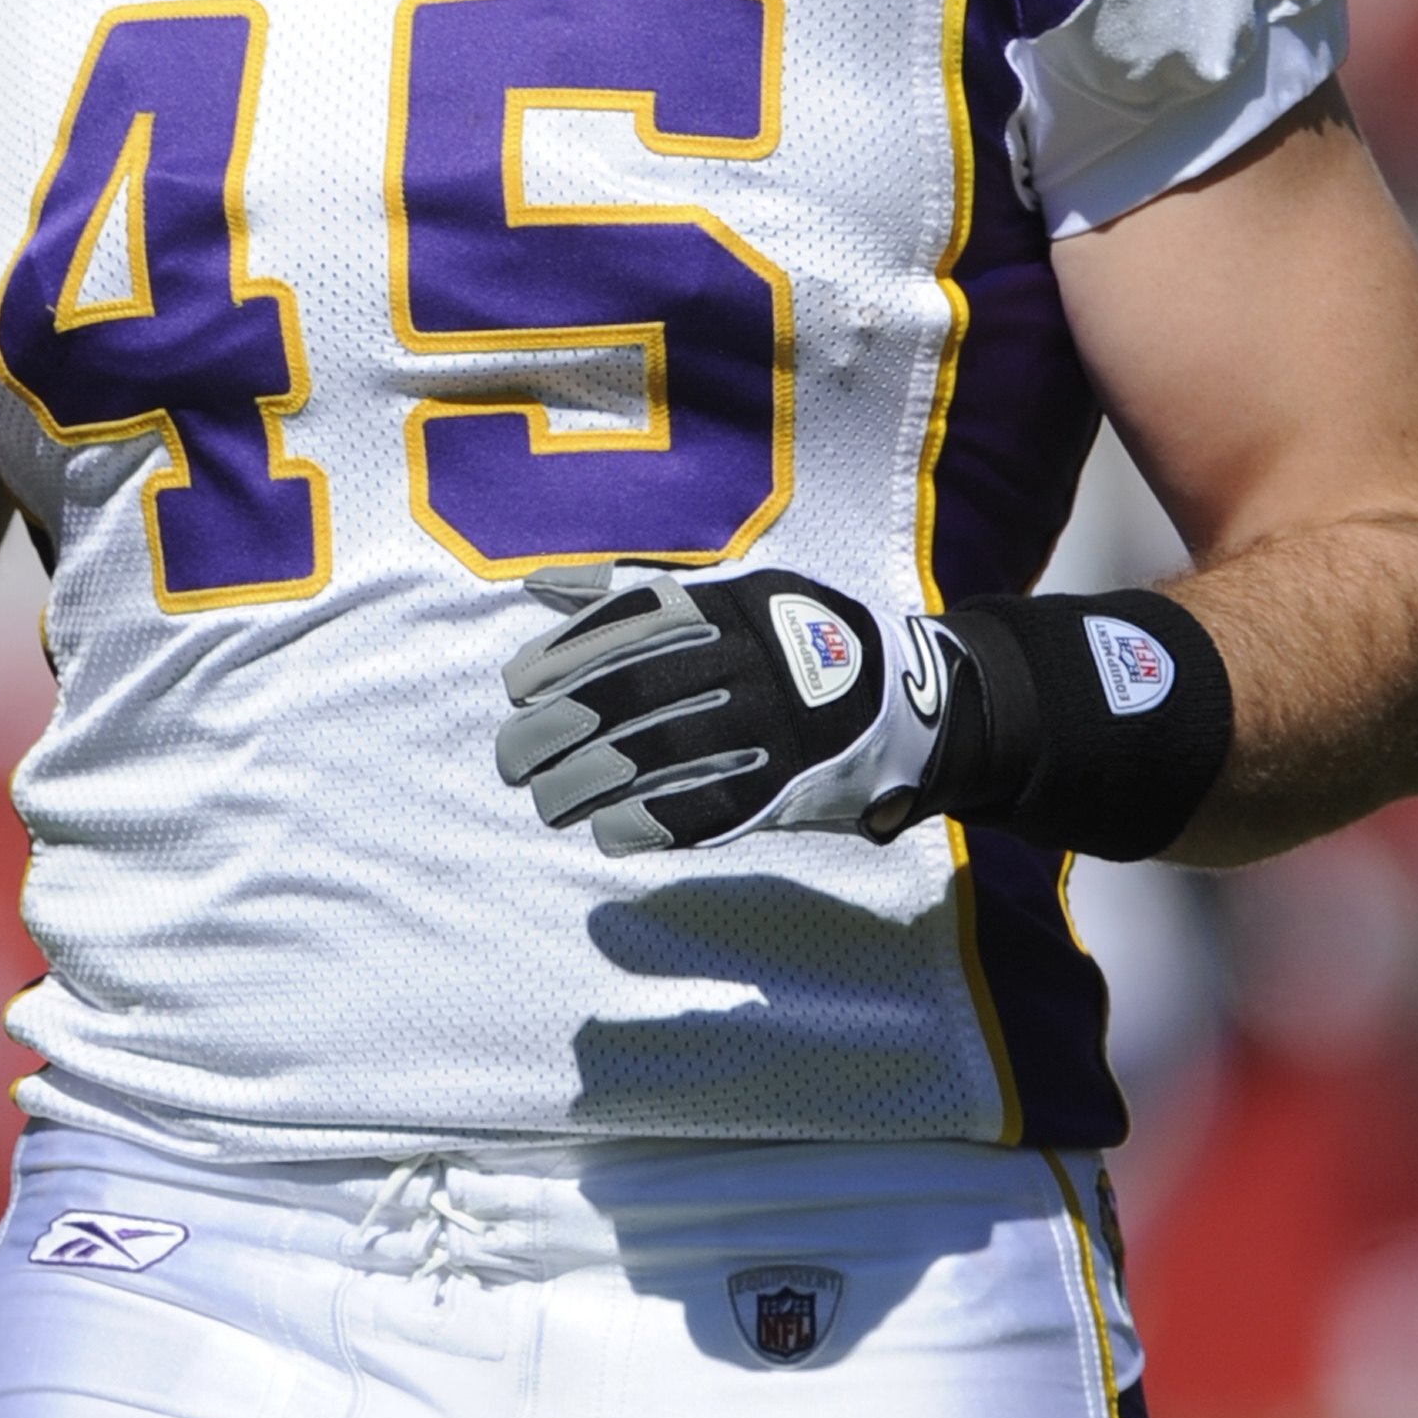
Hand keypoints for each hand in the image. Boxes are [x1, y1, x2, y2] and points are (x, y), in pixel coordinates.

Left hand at [495, 567, 967, 854]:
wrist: (906, 699)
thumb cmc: (786, 638)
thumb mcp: (727, 594)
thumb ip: (631, 593)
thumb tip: (537, 585)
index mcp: (727, 606)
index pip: (626, 626)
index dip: (561, 656)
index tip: (513, 687)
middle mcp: (747, 662)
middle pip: (630, 697)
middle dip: (558, 731)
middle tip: (510, 760)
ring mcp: (770, 727)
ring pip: (658, 758)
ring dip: (587, 786)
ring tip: (544, 802)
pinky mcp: (789, 787)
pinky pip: (707, 810)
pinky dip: (648, 824)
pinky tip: (606, 833)